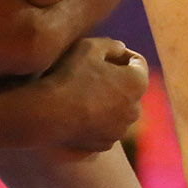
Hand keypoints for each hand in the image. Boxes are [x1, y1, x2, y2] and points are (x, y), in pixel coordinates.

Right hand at [27, 37, 148, 151]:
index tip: (102, 53)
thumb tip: (120, 49)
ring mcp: (121, 129)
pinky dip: (96, 119)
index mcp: (137, 82)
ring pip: (117, 109)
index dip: (120, 54)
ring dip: (106, 100)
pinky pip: (105, 126)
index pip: (138, 62)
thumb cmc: (70, 76)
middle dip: (115, 79)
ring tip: (81, 93)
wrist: (49, 114)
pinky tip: (77, 111)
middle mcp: (135, 108)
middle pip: (129, 87)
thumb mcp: (89, 47)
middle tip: (89, 73)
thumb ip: (111, 45)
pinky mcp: (106, 143)